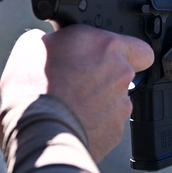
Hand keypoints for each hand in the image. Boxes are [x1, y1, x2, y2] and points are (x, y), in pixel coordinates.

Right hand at [0, 26, 154, 160]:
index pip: (140, 48)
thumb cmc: (34, 87)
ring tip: (69, 106)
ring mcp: (121, 106)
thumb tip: (50, 42)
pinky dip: (93, 125)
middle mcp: (121, 74)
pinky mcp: (115, 133)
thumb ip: (52, 39)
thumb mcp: (31, 46)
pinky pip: (107, 125)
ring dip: (99, 102)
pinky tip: (71, 123)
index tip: (108, 57)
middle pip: (123, 74)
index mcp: (106, 46)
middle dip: (105, 78)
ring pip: (116, 101)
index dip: (127, 54)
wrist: (38, 133)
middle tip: (78, 81)